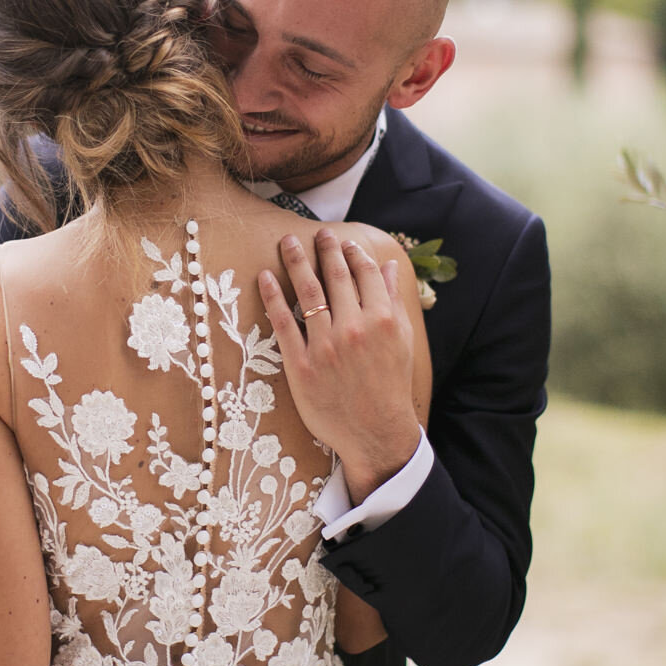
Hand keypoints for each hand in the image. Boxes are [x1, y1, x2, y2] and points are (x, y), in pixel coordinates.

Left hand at [257, 229, 419, 500]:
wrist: (375, 432)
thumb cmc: (389, 386)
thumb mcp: (400, 341)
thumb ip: (393, 301)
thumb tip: (389, 266)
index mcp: (381, 320)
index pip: (365, 274)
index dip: (354, 254)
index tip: (345, 243)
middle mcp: (353, 328)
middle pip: (335, 277)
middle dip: (325, 249)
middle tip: (317, 232)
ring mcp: (324, 346)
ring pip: (308, 292)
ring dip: (296, 262)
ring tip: (288, 242)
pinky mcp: (300, 365)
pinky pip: (283, 323)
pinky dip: (272, 297)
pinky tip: (264, 276)